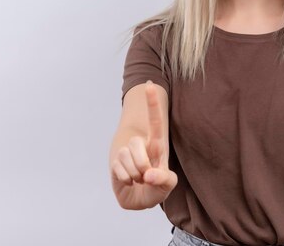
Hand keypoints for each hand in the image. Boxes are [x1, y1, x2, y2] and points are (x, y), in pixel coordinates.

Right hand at [111, 81, 177, 208]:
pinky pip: (119, 168)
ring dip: (134, 174)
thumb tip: (149, 174)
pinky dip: (126, 179)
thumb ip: (164, 180)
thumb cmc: (156, 188)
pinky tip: (129, 181)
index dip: (152, 104)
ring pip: (126, 156)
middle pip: (136, 144)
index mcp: (156, 146)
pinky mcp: (115, 163)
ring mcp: (127, 153)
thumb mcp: (167, 186)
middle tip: (147, 177)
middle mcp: (141, 146)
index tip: (150, 85)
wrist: (140, 199)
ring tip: (138, 180)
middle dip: (142, 164)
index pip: (155, 123)